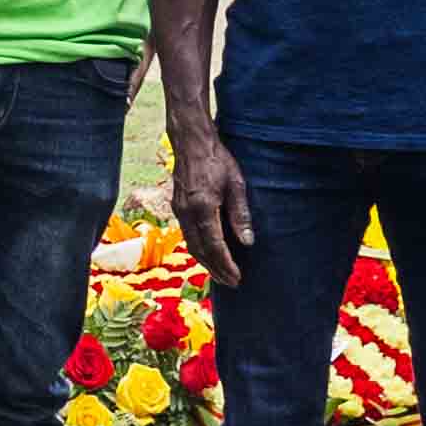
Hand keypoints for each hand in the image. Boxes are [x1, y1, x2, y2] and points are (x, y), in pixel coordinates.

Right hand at [165, 125, 251, 289]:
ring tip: (220, 274)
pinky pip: (187, 235)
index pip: (214, 245)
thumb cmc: (217, 160)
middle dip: (215, 269)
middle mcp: (187, 213)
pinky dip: (199, 249)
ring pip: (191, 245)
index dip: (225, 264)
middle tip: (231, 283)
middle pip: (200, 251)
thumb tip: (247, 242)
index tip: (237, 277)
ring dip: (206, 262)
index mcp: (203, 208)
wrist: (190, 142)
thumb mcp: (235, 184)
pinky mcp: (178, 207)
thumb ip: (240, 214)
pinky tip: (208, 253)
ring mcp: (179, 210)